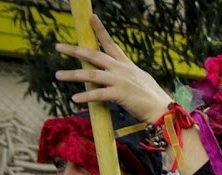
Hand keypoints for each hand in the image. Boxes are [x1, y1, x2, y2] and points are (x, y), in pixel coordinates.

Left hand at [54, 15, 170, 122]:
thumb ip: (125, 75)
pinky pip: (98, 94)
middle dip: (75, 50)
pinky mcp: (120, 94)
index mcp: (126, 65)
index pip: (110, 44)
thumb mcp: (139, 80)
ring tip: (58, 75)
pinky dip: (85, 96)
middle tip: (58, 46)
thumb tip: (114, 75)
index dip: (100, 30)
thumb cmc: (152, 97)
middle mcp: (121, 69)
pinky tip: (74, 98)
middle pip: (94, 56)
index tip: (91, 17)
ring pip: (91, 75)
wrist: (163, 109)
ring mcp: (120, 81)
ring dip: (72, 75)